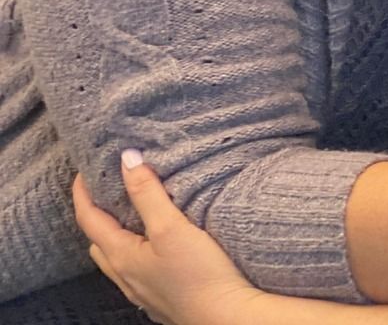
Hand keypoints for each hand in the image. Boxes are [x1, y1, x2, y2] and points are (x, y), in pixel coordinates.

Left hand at [73, 152, 262, 324]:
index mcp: (121, 256)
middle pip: (99, 240)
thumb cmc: (197, 274)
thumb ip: (148, 194)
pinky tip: (156, 243)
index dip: (83, 192)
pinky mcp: (160, 295)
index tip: (85, 168)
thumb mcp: (171, 227)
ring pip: (117, 257)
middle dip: (98, 213)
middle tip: (109, 186)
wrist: (224, 317)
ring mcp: (142, 289)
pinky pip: (137, 268)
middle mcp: (125, 275)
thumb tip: (127, 160)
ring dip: (117, 232)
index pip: (89, 219)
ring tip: (133, 210)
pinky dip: (136, 248)